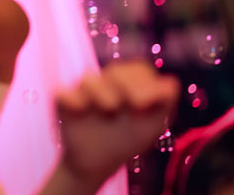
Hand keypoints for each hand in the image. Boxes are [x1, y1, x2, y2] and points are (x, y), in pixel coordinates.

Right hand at [55, 61, 179, 187]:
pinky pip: (63, 94)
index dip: (144, 83)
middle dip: (128, 85)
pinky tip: (82, 109)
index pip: (138, 70)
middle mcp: (104, 83)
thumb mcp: (152, 125)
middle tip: (136, 105)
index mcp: (127, 84)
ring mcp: (82, 91)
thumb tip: (170, 82)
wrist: (96, 163)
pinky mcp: (64, 101)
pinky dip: (73, 100)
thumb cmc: (127, 140)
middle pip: (117, 71)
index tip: (146, 104)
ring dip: (102, 93)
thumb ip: (164, 102)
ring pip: (90, 80)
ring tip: (108, 110)